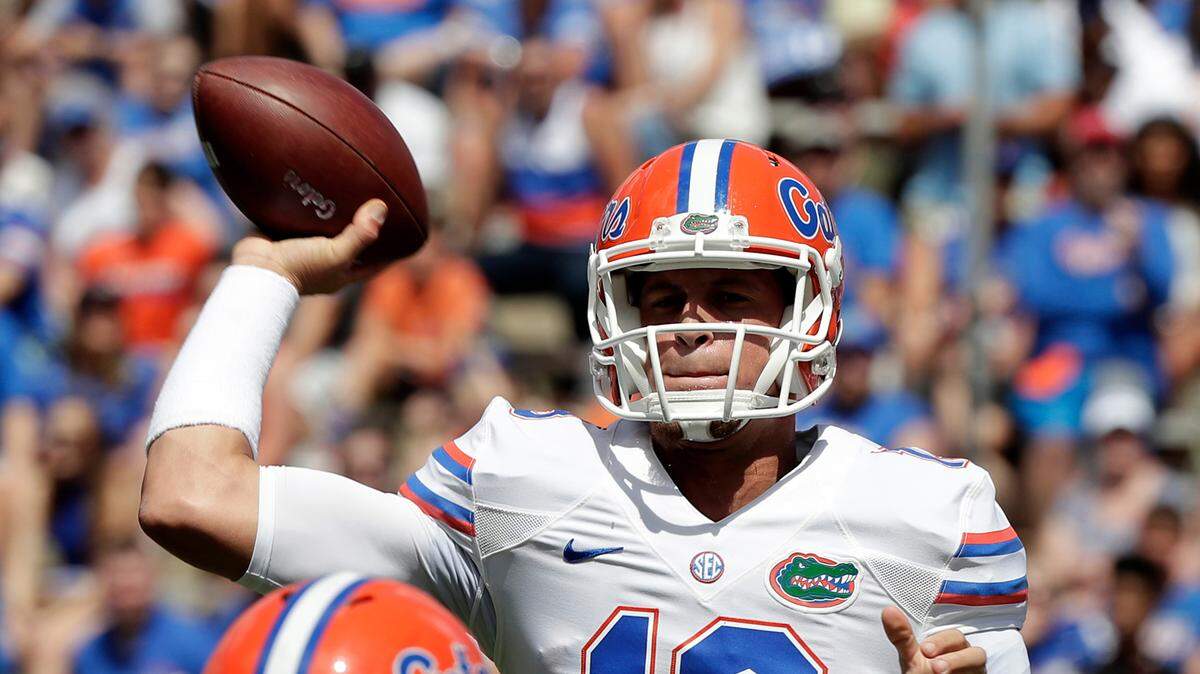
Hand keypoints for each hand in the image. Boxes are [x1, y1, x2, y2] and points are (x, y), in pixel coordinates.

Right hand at [231, 199, 388, 294]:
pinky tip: (314, 184)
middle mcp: (323, 261)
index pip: (373, 264)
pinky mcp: (282, 234)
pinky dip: (306, 205)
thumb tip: (382, 208)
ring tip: (347, 188)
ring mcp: (302, 248)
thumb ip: (360, 234)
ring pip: (323, 228)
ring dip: (332, 213)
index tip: (405, 237)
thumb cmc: (300, 268)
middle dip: (360, 227)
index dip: (389, 253)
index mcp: (340, 272)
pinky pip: (298, 217)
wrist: (255, 269)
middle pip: (349, 243)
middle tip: (375, 202)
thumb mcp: (336, 254)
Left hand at [883, 606, 985, 673]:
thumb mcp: (910, 657)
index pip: (951, 634)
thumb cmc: (922, 673)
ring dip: (959, 662)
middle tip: (933, 664)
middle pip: (964, 642)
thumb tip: (889, 611)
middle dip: (948, 650)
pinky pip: (982, 672)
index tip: (924, 650)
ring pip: (977, 656)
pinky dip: (967, 673)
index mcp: (947, 644)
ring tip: (939, 670)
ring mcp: (973, 666)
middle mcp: (963, 652)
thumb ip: (901, 636)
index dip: (940, 641)